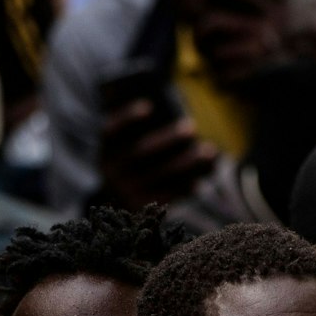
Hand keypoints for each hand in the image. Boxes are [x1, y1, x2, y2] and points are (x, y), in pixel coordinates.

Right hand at [96, 101, 215, 208]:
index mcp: (106, 152)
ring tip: (209, 151)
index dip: (127, 118)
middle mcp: (111, 172)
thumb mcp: (130, 150)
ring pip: (160, 174)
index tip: (149, 106)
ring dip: (187, 162)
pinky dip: (187, 184)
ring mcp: (125, 192)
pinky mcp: (142, 209)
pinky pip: (168, 194)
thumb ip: (143, 133)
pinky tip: (202, 177)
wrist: (121, 210)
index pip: (110, 131)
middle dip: (168, 138)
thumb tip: (174, 121)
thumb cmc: (135, 168)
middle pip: (140, 152)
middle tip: (191, 126)